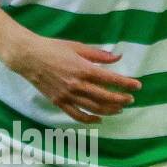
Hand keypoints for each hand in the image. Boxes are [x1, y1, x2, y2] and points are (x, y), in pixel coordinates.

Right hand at [8, 34, 140, 122]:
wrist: (28, 57)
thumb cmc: (52, 48)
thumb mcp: (77, 46)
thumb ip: (98, 54)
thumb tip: (117, 57)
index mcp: (83, 69)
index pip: (111, 80)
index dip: (126, 84)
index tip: (137, 86)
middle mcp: (77, 85)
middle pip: (105, 97)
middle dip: (121, 99)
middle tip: (130, 99)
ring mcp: (68, 96)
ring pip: (94, 108)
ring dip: (109, 110)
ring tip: (119, 109)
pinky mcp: (59, 102)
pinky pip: (77, 115)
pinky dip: (89, 120)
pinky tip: (99, 119)